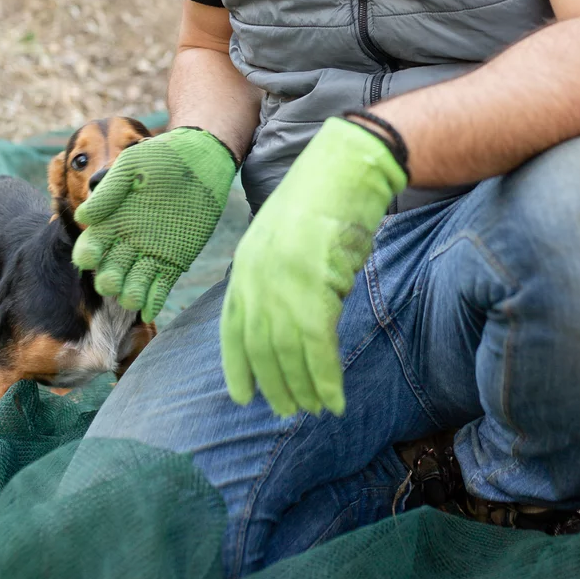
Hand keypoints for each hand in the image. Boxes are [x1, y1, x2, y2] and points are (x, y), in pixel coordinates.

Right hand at [72, 127, 236, 320]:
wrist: (199, 160)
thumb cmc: (161, 158)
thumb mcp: (131, 167)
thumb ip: (109, 191)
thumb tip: (83, 216)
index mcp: (110, 222)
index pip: (90, 248)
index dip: (87, 256)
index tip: (89, 258)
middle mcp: (125, 242)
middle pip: (108, 273)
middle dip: (107, 281)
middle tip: (112, 281)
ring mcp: (149, 254)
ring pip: (132, 285)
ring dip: (128, 295)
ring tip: (130, 298)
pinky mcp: (174, 261)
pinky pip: (159, 287)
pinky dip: (152, 301)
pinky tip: (147, 309)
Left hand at [220, 117, 406, 418]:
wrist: (346, 167)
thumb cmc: (324, 199)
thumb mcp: (287, 240)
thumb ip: (279, 278)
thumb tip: (290, 320)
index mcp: (245, 265)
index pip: (233, 328)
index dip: (238, 366)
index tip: (243, 396)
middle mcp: (257, 278)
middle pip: (261, 347)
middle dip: (275, 385)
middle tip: (289, 411)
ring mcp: (284, 284)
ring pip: (288, 353)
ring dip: (303, 388)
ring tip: (316, 409)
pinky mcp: (315, 288)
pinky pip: (318, 348)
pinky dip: (326, 378)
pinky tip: (335, 398)